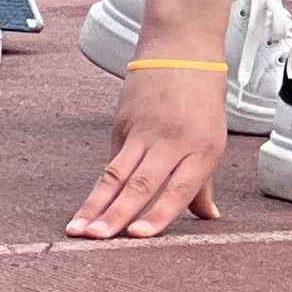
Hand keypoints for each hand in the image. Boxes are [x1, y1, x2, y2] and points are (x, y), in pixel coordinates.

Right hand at [67, 63, 229, 237]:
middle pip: (142, 183)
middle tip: (98, 240)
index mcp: (204, 148)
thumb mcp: (213, 138)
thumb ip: (203, 182)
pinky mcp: (122, 125)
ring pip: (117, 175)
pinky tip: (84, 211)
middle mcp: (174, 141)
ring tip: (79, 231)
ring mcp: (145, 132)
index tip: (139, 236)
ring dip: (96, 206)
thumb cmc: (202, 98)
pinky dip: (98, 188)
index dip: (159, 213)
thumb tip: (209, 216)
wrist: (182, 51)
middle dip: (117, 215)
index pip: (180, 187)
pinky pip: (111, 161)